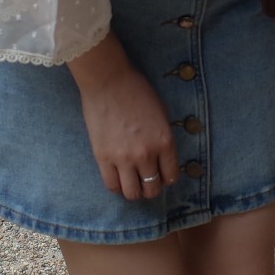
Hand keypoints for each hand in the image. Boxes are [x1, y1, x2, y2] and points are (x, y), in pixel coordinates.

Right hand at [71, 37, 178, 199]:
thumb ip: (163, 138)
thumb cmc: (136, 90)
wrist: (108, 80)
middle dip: (151, 188)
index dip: (167, 178)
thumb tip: (162, 158)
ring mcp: (123, 158)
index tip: (161, 174)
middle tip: (146, 180)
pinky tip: (118, 178)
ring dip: (134, 191)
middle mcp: (146, 154)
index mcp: (165, 142)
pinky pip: (111, 185)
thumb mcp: (161, 114)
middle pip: (152, 189)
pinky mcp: (103, 158)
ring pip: (132, 193)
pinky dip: (117, 187)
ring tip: (131, 182)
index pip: (171, 176)